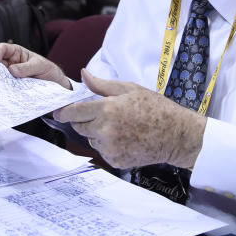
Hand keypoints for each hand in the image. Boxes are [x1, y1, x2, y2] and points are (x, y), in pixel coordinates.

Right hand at [0, 43, 70, 88]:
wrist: (55, 84)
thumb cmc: (48, 70)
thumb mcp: (40, 66)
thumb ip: (27, 67)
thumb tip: (12, 70)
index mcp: (16, 53)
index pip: (2, 49)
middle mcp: (10, 63)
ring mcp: (10, 76)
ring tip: (2, 85)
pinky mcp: (12, 86)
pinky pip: (5, 87)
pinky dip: (4, 89)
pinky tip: (6, 92)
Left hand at [54, 69, 205, 168]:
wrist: (176, 135)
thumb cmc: (156, 108)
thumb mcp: (130, 89)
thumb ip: (102, 85)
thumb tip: (83, 75)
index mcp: (107, 109)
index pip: (73, 112)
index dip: (63, 112)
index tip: (59, 112)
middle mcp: (105, 130)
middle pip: (79, 127)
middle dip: (84, 120)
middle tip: (102, 115)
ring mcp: (110, 148)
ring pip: (91, 139)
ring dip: (97, 133)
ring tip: (120, 126)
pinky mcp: (115, 160)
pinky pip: (102, 151)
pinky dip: (108, 145)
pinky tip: (126, 138)